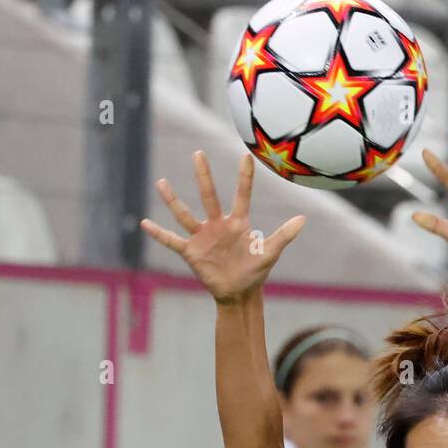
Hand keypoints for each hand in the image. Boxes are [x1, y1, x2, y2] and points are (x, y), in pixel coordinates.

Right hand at [140, 150, 305, 303]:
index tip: (245, 155)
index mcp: (238, 223)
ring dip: (173, 200)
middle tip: (198, 153)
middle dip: (203, 176)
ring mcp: (203, 237)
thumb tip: (303, 219)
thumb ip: (284, 236)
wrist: (239, 293)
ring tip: (161, 183)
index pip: (241, 195)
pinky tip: (145, 223)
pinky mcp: (192, 252)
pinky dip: (159, 234)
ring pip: (185, 215)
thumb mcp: (270, 253)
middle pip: (209, 196)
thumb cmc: (255, 272)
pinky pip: (172, 241)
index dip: (244, 177)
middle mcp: (218, 225)